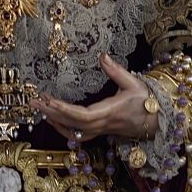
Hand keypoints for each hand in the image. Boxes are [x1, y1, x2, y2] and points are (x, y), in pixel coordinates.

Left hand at [35, 55, 159, 142]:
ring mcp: (101, 131)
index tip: (48, 100)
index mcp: (109, 112)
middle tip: (33, 102)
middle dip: (51, 113)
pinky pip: (78, 136)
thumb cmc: (147, 102)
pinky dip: (64, 129)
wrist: (158, 121)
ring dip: (55, 122)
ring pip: (73, 133)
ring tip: (40, 110)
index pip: (81, 115)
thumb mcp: (133, 82)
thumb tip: (102, 56)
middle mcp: (102, 124)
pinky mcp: (101, 132)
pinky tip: (55, 120)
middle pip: (72, 124)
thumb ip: (116, 70)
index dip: (63, 109)